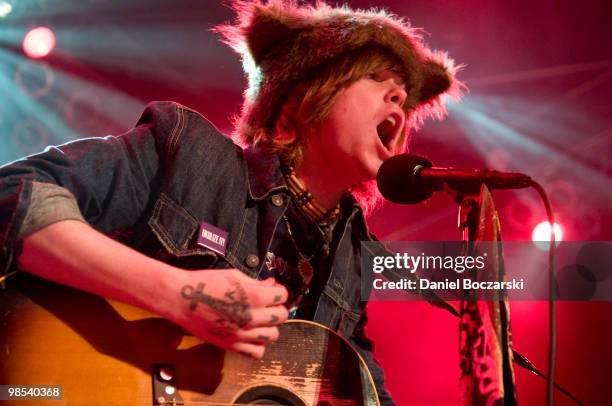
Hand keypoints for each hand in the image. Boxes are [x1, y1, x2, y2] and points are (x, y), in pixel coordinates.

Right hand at [164, 268, 288, 358]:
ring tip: (259, 320)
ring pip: (273, 335)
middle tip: (267, 304)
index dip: (278, 291)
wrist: (182, 299)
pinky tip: (251, 334)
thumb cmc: (206, 282)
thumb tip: (271, 284)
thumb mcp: (234, 276)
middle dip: (276, 307)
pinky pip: (256, 352)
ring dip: (269, 326)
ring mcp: (242, 333)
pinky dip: (258, 345)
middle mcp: (251, 317)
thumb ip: (256, 282)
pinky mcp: (231, 345)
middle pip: (281, 316)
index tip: (272, 291)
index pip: (282, 296)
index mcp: (254, 296)